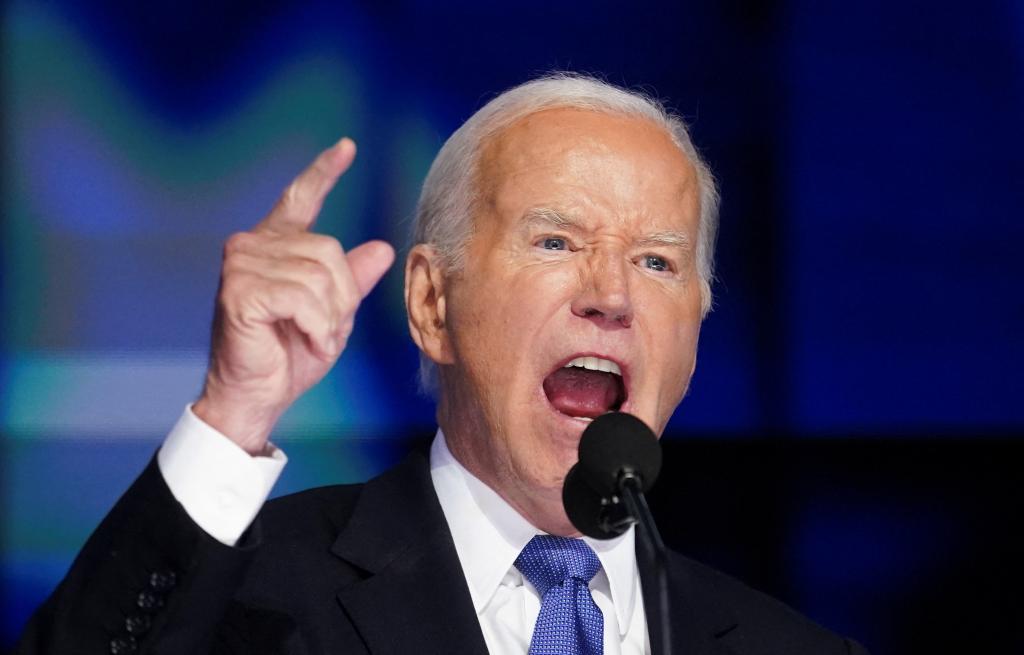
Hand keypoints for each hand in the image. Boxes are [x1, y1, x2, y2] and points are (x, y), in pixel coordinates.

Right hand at [193, 139, 394, 453]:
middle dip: (340, 298)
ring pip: (319, 275)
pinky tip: (304, 341)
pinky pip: (303, 298)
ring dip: (329, 319)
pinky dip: (316, 327)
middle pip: (329, 250)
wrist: (256, 396)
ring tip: (311, 339)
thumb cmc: (290, 355)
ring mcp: (241, 264)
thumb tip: (382, 249)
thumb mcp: (334, 314)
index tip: (346, 147)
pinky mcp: (239, 290)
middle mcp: (252, 245)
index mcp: (274, 245)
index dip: (323, 172)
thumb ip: (352, 280)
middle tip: (324, 330)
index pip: (300, 198)